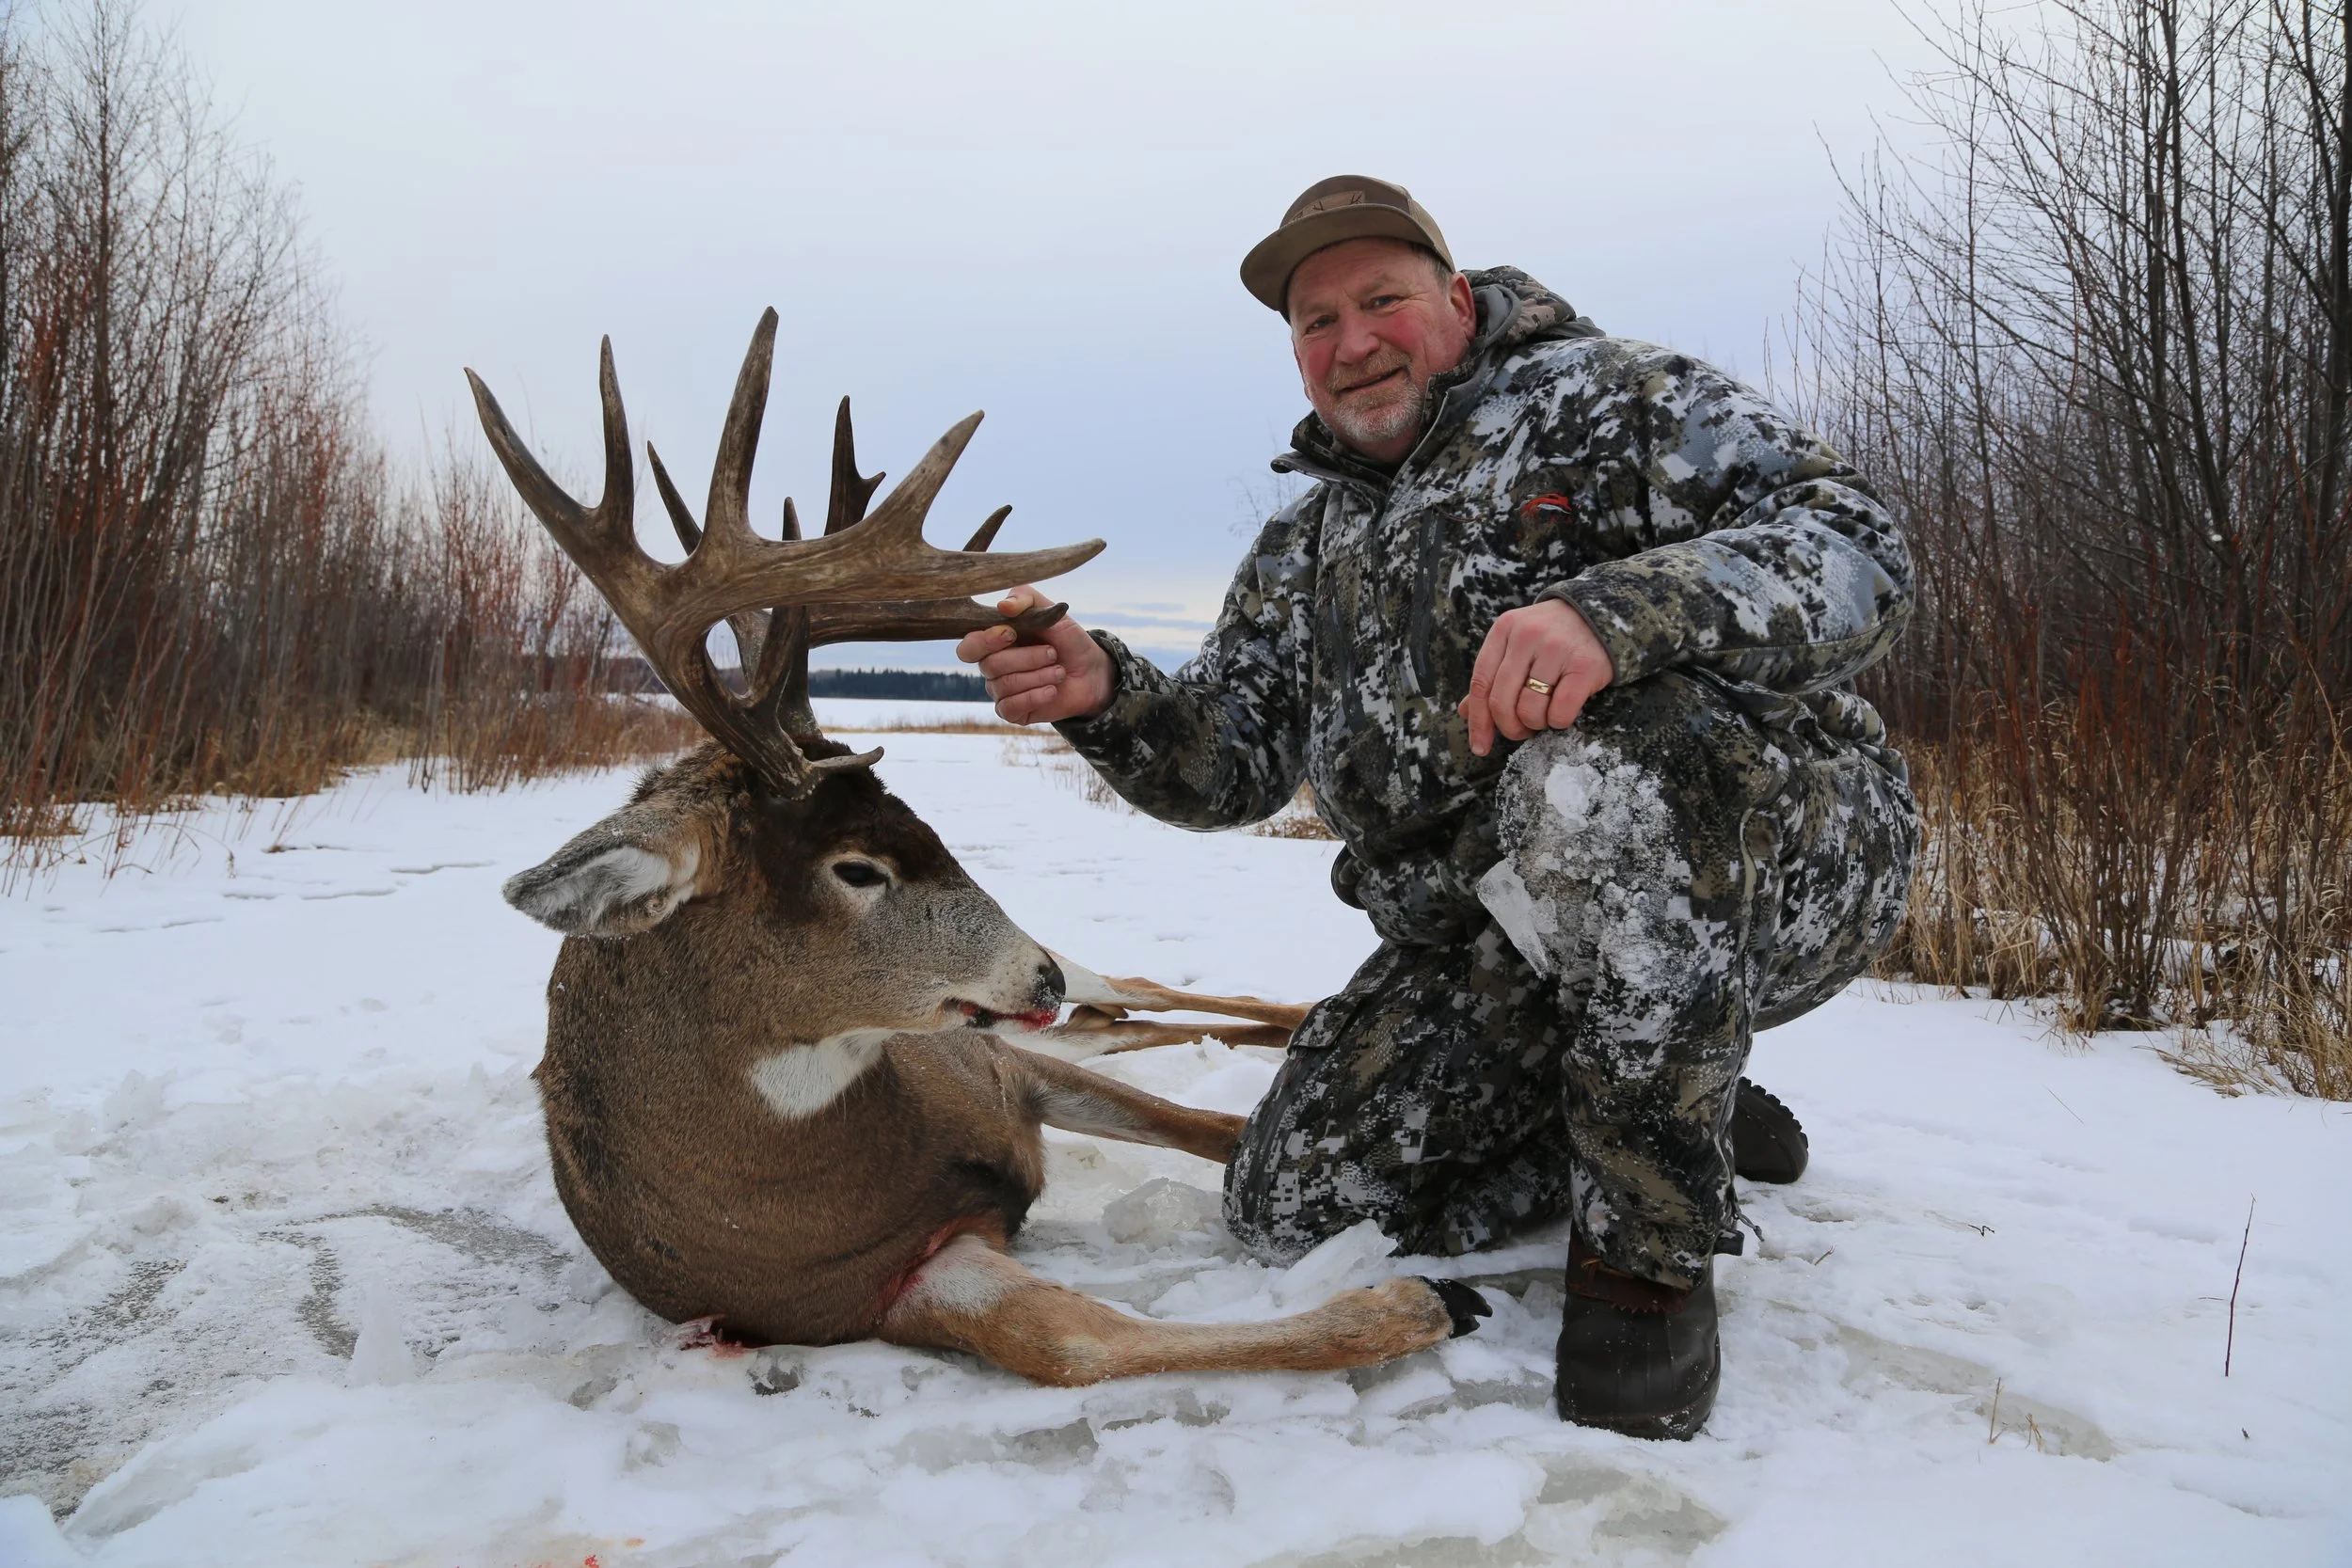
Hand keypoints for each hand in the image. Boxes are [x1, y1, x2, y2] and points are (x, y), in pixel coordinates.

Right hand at [954, 586, 1115, 724]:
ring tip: (1059, 671)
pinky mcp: (1012, 712)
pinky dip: (1034, 697)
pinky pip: (1010, 707)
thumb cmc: (1065, 639)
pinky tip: (1052, 690)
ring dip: (1038, 676)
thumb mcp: (1050, 611)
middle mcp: (992, 666)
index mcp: (993, 642)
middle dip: (1027, 658)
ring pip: (1004, 686)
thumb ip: (1026, 598)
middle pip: (990, 665)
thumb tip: (1002, 606)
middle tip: (1053, 653)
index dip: (986, 641)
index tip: (1012, 634)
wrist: (1090, 670)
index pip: (968, 647)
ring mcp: (1000, 690)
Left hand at [1458, 598, 1613, 756]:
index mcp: (1504, 629)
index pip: (1480, 684)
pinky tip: (1563, 712)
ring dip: (1536, 724)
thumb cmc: (1552, 636)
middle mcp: (1527, 636)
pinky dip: (1558, 721)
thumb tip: (1466, 712)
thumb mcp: (1517, 645)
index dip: (1478, 721)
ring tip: (1545, 713)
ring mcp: (1557, 649)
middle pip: (1501, 701)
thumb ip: (1492, 676)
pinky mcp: (1585, 666)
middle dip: (1509, 727)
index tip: (1480, 746)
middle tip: (1522, 730)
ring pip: (1529, 710)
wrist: (1602, 613)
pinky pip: (1559, 712)